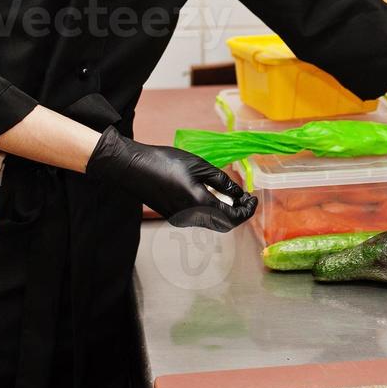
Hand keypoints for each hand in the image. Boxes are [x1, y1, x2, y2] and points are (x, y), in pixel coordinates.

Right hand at [86, 126, 256, 230]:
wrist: (132, 168)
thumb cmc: (165, 162)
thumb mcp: (199, 166)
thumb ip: (222, 182)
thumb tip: (239, 193)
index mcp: (200, 205)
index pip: (232, 218)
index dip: (247, 210)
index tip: (254, 198)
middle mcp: (191, 217)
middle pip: (223, 225)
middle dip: (238, 213)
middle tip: (245, 197)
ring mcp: (181, 219)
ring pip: (211, 223)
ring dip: (225, 212)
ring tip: (231, 194)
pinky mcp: (173, 215)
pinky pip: (199, 218)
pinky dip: (211, 211)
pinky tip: (211, 194)